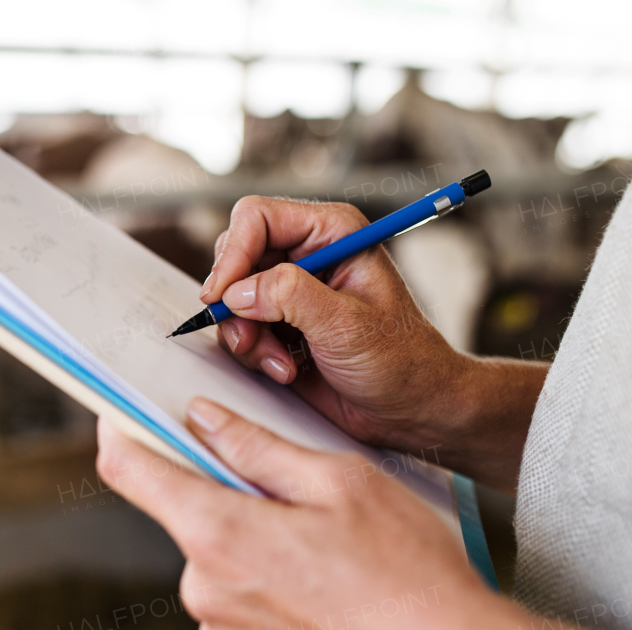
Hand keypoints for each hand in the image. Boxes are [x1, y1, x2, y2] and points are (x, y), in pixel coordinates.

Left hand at [96, 400, 631, 629]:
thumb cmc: (403, 567)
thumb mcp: (336, 479)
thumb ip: (255, 447)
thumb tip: (200, 418)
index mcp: (215, 534)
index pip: (129, 470)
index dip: (119, 430)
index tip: (123, 407)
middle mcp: (202, 590)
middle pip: (189, 515)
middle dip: (229, 493)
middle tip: (299, 490)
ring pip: (219, 560)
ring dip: (254, 542)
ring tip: (329, 549)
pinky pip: (240, 603)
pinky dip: (269, 585)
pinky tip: (328, 589)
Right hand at [200, 195, 546, 491]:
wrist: (409, 408)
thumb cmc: (400, 361)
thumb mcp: (347, 325)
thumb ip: (290, 297)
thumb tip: (236, 291)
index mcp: (332, 232)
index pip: (257, 218)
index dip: (233, 255)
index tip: (222, 296)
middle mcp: (307, 254)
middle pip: (236, 256)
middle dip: (237, 304)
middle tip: (253, 337)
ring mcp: (290, 291)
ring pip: (231, 298)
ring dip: (247, 336)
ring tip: (282, 362)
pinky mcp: (279, 324)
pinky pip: (238, 328)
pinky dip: (253, 353)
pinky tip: (287, 369)